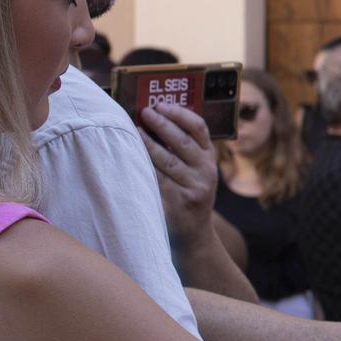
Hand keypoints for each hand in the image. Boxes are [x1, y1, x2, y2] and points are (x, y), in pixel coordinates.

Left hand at [139, 101, 218, 245]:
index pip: (200, 129)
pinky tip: (130, 157)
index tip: (162, 104)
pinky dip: (143, 166)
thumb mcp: (196, 173)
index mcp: (210, 159)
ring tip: (133, 130)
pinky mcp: (178, 203)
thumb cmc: (187, 196)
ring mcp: (193, 188)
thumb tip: (154, 120)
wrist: (193, 236)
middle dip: (162, 124)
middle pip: (183, 142)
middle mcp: (205, 172)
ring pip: (167, 161)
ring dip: (148, 143)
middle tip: (144, 112)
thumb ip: (184, 152)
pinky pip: (156, 180)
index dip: (181, 114)